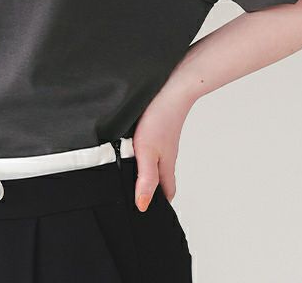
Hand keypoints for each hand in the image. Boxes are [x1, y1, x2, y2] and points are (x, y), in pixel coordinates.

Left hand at [131, 84, 192, 211]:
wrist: (172, 87)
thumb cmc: (160, 118)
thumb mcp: (147, 152)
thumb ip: (146, 179)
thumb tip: (143, 205)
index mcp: (166, 166)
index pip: (167, 193)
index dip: (159, 205)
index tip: (149, 214)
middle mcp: (168, 155)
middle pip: (162, 179)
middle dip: (152, 189)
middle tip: (135, 195)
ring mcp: (165, 141)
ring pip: (157, 162)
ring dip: (146, 170)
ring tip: (128, 174)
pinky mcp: (160, 129)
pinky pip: (154, 146)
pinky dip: (145, 152)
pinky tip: (132, 147)